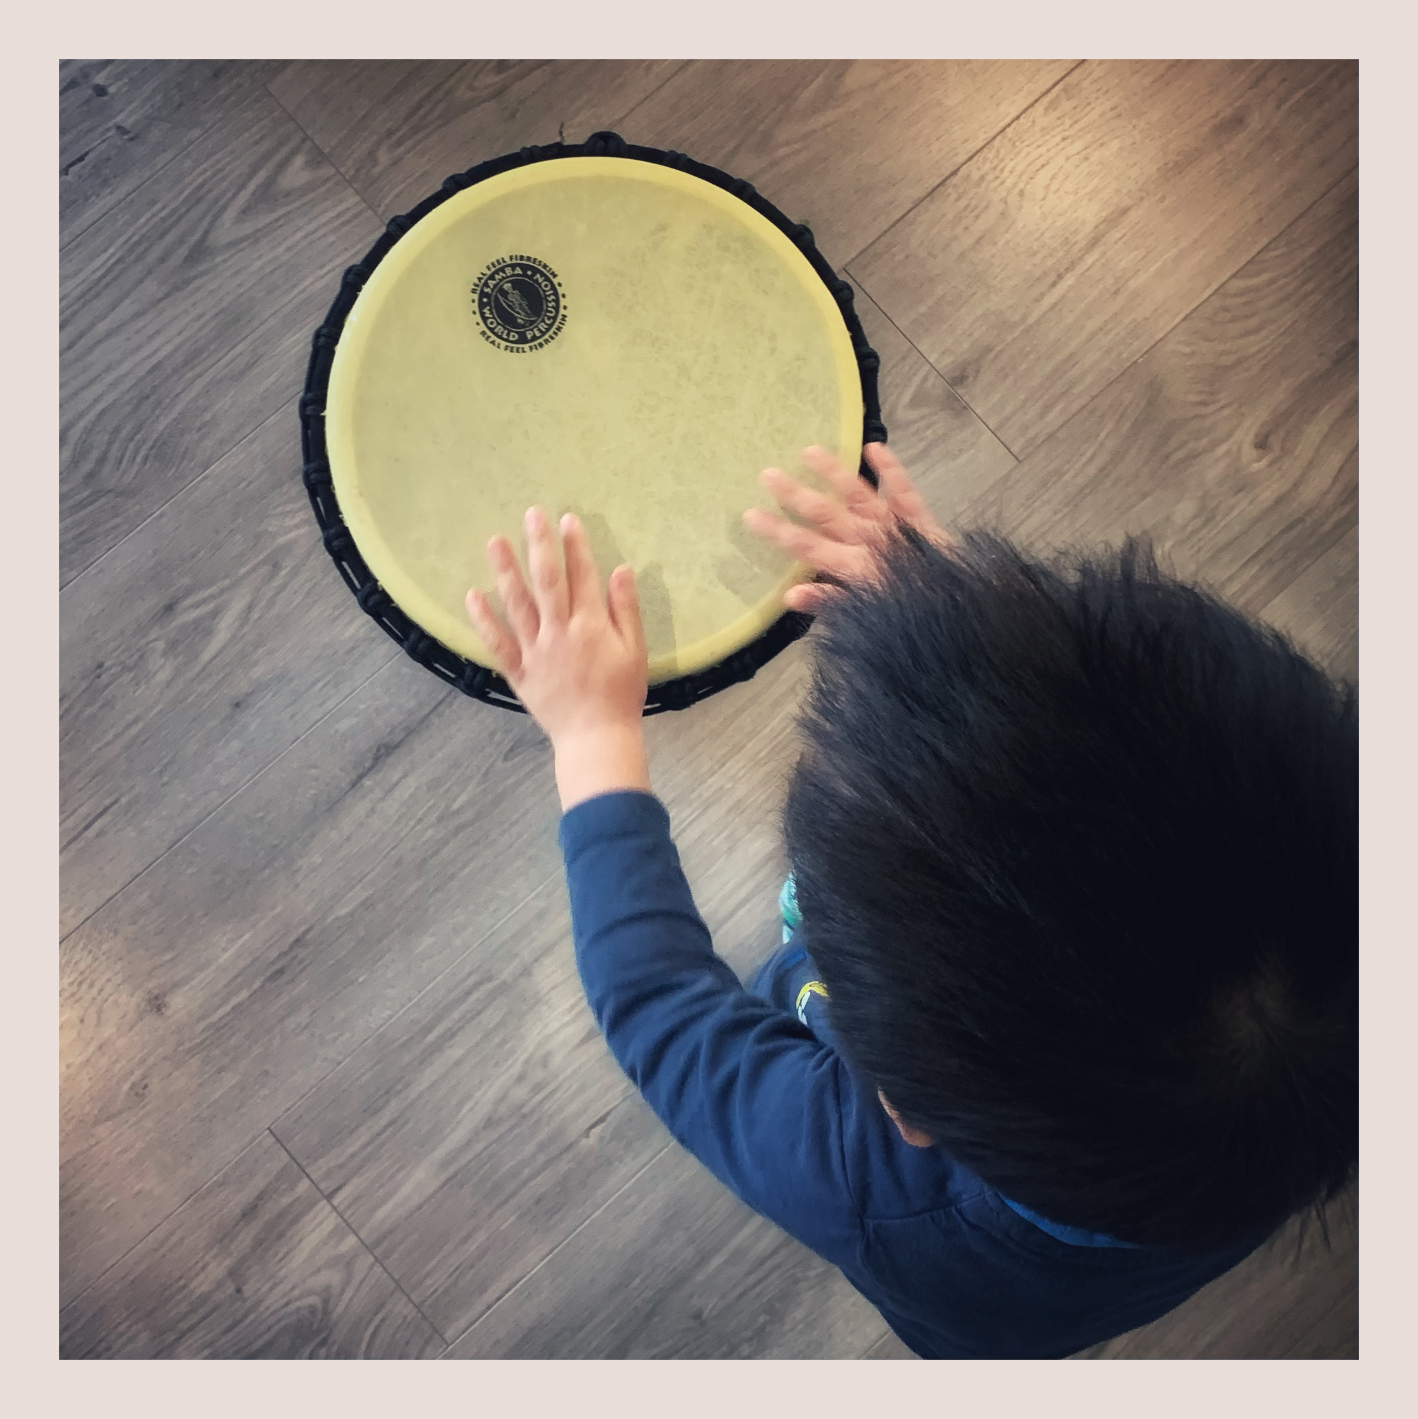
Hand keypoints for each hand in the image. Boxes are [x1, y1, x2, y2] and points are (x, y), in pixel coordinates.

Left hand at [466, 507, 649, 808]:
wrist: (596, 737)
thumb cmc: (621, 694)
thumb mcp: (635, 650)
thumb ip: (625, 609)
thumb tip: (620, 569)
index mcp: (590, 626)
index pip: (582, 576)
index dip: (575, 546)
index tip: (567, 519)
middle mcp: (559, 632)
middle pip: (547, 581)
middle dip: (539, 545)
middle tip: (531, 514)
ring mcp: (535, 651)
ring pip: (517, 605)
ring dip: (505, 571)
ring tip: (494, 541)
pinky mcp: (519, 671)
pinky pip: (497, 642)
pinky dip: (484, 619)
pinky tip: (472, 595)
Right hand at [742, 443, 949, 611]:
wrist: (956, 611)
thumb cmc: (906, 615)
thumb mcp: (865, 615)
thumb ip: (829, 602)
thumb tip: (789, 596)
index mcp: (853, 568)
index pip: (807, 547)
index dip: (777, 532)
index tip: (749, 515)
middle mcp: (869, 540)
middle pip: (825, 514)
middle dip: (794, 495)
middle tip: (767, 473)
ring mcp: (893, 525)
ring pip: (857, 494)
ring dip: (832, 472)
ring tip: (809, 451)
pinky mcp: (919, 518)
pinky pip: (903, 490)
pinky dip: (891, 469)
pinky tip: (874, 446)